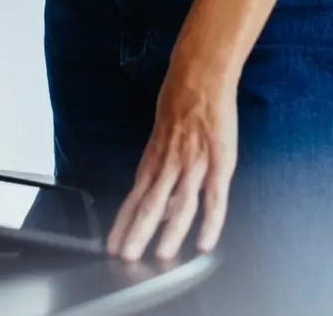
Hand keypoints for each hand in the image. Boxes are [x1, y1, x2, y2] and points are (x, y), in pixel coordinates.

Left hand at [105, 63, 237, 261]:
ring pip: (180, 204)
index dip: (123, 222)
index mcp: (155, 158)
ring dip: (169, 233)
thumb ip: (159, 165)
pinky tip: (205, 242)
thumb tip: (158, 196)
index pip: (135, 197)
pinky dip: (210, 222)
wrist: (201, 74)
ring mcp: (195, 163)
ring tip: (161, 256)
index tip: (112, 244)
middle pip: (151, 204)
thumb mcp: (161, 132)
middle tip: (126, 258)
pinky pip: (215, 198)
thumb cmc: (180, 99)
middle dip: (138, 233)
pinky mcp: (220, 161)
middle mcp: (170, 164)